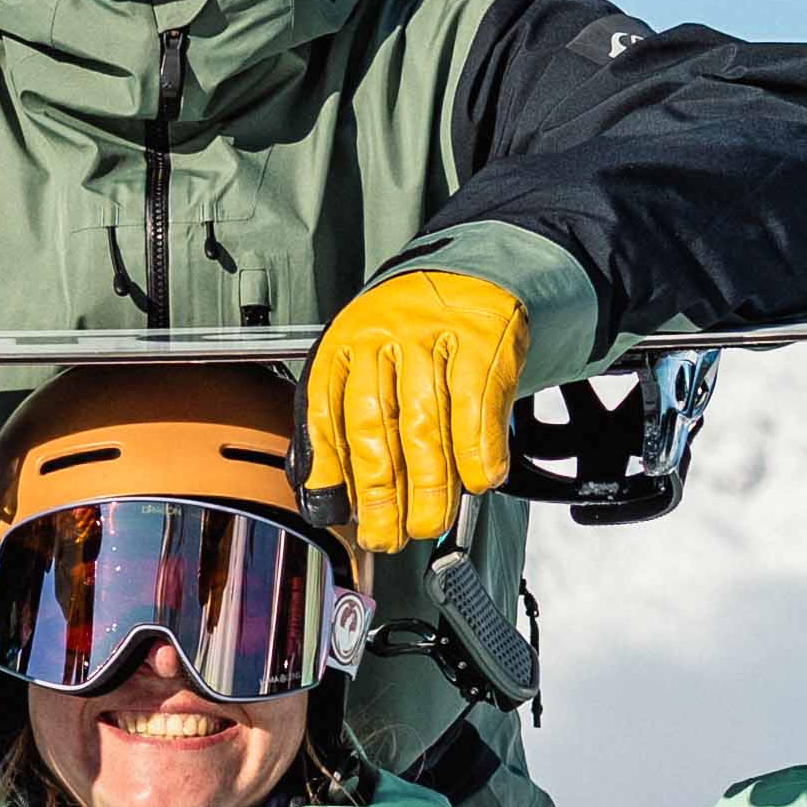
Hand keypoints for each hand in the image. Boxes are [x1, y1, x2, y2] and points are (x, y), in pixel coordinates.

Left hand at [300, 265, 525, 561]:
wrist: (473, 270)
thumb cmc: (414, 330)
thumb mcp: (366, 360)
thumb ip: (346, 418)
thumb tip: (328, 494)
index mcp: (343, 345)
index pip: (326, 414)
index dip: (334, 471)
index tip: (345, 515)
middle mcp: (380, 337)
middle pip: (374, 426)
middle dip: (380, 492)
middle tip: (388, 535)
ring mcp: (430, 337)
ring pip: (424, 423)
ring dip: (429, 485)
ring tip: (429, 522)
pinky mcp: (479, 339)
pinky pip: (475, 404)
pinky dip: (478, 450)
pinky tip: (480, 481)